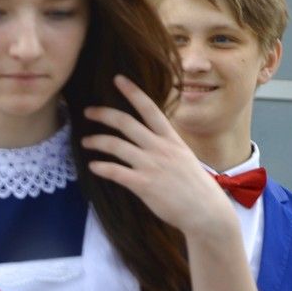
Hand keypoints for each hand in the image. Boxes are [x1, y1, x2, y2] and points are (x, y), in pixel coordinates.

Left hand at [83, 75, 238, 242]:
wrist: (206, 211)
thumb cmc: (194, 186)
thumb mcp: (183, 157)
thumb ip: (165, 146)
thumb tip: (150, 138)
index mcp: (171, 139)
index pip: (150, 108)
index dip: (133, 92)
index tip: (118, 79)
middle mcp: (160, 148)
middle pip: (126, 122)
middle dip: (103, 114)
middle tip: (88, 111)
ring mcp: (152, 165)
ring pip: (116, 145)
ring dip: (96, 141)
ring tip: (86, 142)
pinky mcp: (144, 184)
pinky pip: (116, 171)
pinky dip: (101, 167)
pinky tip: (92, 166)